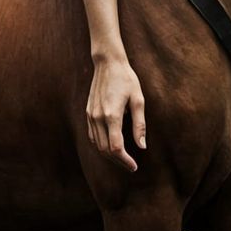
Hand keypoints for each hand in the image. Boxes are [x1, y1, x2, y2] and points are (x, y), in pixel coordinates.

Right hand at [87, 56, 145, 171]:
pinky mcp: (88, 112)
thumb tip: (142, 147)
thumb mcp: (138, 100)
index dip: (124, 160)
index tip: (134, 166)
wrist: (107, 63)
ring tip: (123, 158)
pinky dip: (101, 145)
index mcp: (112, 115)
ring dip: (109, 155)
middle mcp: (98, 117)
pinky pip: (93, 135)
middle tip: (131, 165)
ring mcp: (91, 115)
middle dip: (118, 160)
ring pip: (97, 144)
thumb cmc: (126, 79)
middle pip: (104, 149)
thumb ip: (140, 125)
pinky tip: (112, 146)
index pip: (115, 147)